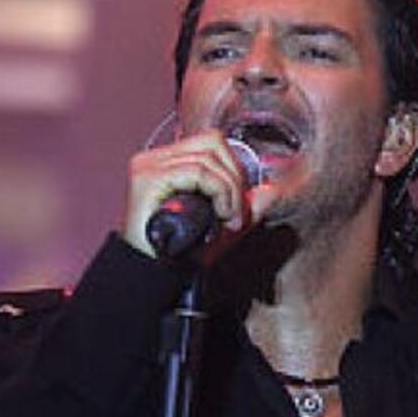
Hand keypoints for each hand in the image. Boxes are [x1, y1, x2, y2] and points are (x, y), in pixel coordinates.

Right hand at [121, 130, 273, 262]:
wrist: (150, 274)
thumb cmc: (178, 252)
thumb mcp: (220, 226)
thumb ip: (243, 207)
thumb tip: (270, 192)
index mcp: (167, 163)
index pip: (211, 143)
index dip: (234, 169)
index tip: (239, 204)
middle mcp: (154, 159)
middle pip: (212, 142)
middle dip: (235, 178)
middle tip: (237, 213)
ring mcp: (148, 167)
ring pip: (208, 159)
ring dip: (230, 191)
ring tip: (229, 219)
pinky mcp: (147, 180)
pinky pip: (196, 172)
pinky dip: (218, 192)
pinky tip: (219, 215)